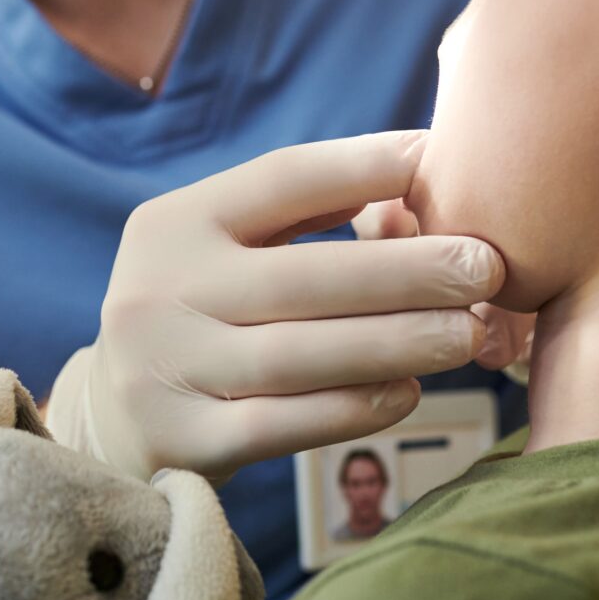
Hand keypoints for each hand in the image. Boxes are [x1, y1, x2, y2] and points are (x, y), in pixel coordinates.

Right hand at [46, 131, 504, 480]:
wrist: (111, 421)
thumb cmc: (201, 317)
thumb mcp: (219, 251)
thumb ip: (298, 218)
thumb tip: (420, 172)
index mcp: (174, 224)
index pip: (278, 181)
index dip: (361, 166)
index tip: (438, 157)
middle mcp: (159, 291)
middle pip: (300, 276)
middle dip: (405, 270)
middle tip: (487, 267)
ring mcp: (165, 370)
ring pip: (298, 354)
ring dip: (396, 341)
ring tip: (469, 332)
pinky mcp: (182, 442)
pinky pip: (282, 425)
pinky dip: (351, 407)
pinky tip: (409, 392)